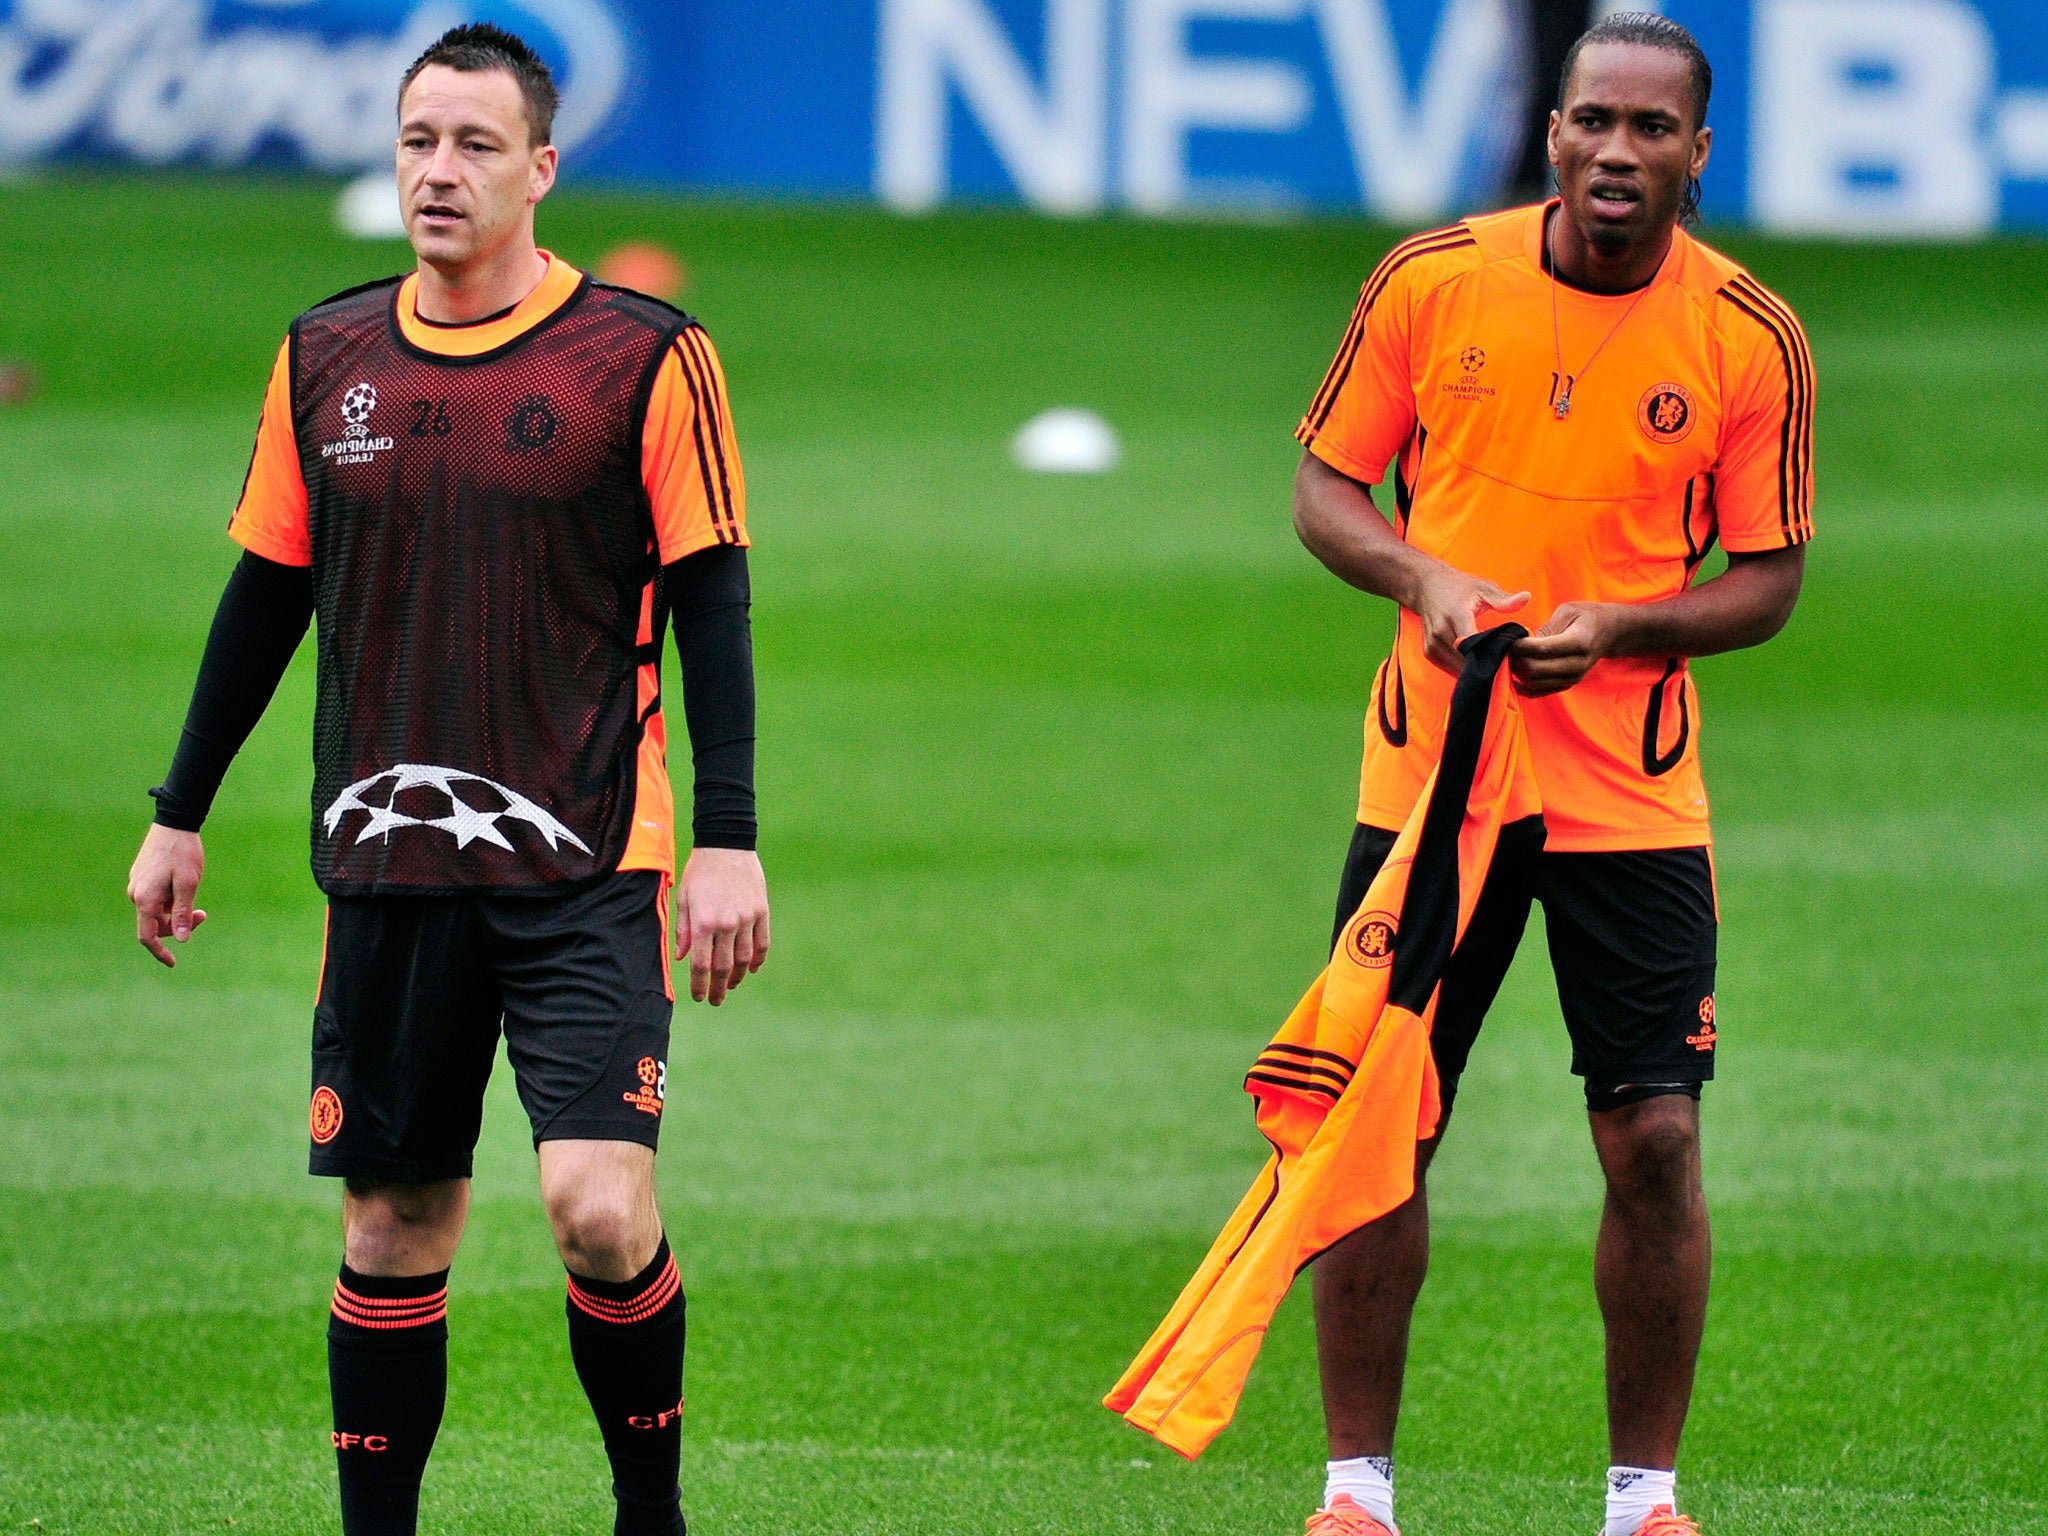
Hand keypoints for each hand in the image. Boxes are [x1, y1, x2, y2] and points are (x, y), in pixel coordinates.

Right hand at [127, 824, 207, 967]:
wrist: (174, 824)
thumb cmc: (184, 853)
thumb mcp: (189, 884)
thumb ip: (183, 913)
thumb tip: (180, 939)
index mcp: (145, 899)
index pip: (147, 936)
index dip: (159, 952)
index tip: (173, 963)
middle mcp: (136, 894)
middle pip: (154, 925)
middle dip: (178, 926)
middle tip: (203, 914)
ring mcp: (137, 885)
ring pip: (156, 912)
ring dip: (176, 912)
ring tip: (195, 897)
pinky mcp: (141, 878)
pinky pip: (155, 899)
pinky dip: (170, 901)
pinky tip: (184, 886)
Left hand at [676, 846, 768, 1005]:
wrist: (726, 844)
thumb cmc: (700, 872)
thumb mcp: (684, 899)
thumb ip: (684, 930)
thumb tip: (683, 958)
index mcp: (703, 922)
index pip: (701, 965)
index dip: (699, 986)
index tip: (699, 997)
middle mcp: (726, 924)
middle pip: (723, 967)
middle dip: (718, 988)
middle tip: (715, 1000)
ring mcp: (746, 918)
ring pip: (745, 959)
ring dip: (738, 976)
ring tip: (731, 984)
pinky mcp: (761, 911)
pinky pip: (762, 943)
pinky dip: (758, 959)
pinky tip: (753, 968)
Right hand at [1411, 563, 1528, 673]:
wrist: (1426, 586)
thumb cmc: (1458, 587)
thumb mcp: (1483, 588)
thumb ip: (1504, 599)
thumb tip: (1526, 598)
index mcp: (1456, 615)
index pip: (1473, 644)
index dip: (1492, 655)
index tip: (1509, 658)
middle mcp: (1441, 632)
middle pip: (1467, 661)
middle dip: (1488, 666)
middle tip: (1507, 666)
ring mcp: (1433, 644)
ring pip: (1458, 669)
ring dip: (1476, 671)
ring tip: (1493, 666)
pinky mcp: (1429, 653)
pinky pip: (1450, 669)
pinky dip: (1464, 670)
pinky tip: (1477, 664)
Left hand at [1510, 601, 1617, 696]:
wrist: (1608, 633)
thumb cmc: (1586, 617)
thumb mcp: (1568, 611)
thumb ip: (1546, 628)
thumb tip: (1524, 642)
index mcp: (1579, 642)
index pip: (1541, 649)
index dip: (1519, 646)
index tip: (1509, 638)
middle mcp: (1576, 664)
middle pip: (1535, 670)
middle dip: (1515, 660)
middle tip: (1505, 648)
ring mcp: (1572, 678)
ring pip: (1533, 683)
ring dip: (1516, 672)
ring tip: (1510, 657)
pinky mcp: (1566, 685)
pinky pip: (1537, 692)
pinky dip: (1521, 685)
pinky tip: (1513, 674)